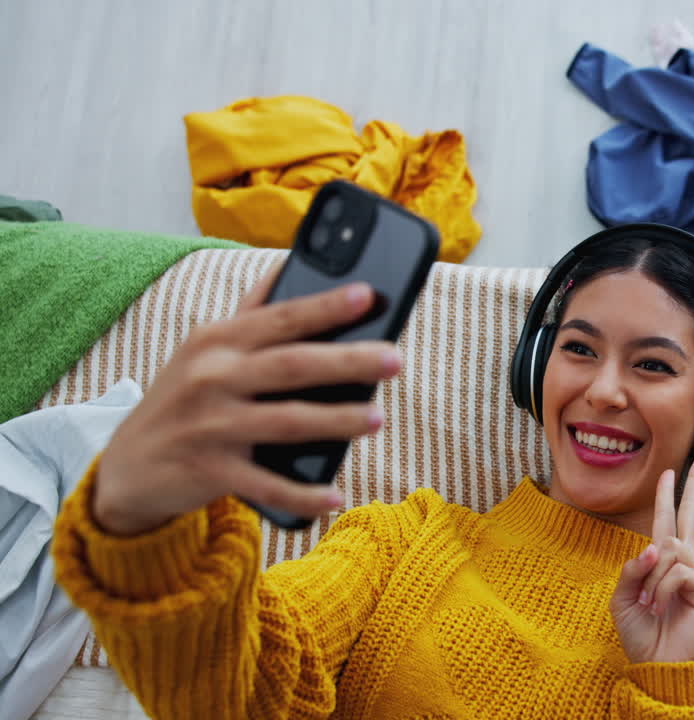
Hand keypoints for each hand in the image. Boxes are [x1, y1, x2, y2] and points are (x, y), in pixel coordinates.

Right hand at [90, 263, 401, 535]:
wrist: (126, 467)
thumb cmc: (185, 397)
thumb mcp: (206, 350)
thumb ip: (251, 313)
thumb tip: (290, 265)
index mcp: (218, 340)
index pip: (280, 318)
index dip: (325, 306)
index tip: (368, 295)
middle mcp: (212, 378)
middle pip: (292, 365)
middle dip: (347, 361)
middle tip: (394, 359)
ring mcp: (210, 426)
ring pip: (286, 422)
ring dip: (336, 421)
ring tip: (377, 418)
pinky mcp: (210, 471)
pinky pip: (266, 485)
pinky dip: (303, 494)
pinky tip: (336, 496)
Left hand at [610, 451, 693, 663]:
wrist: (655, 665)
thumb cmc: (640, 633)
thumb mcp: (622, 598)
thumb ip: (632, 569)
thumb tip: (655, 546)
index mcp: (663, 564)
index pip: (667, 522)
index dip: (668, 496)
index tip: (671, 470)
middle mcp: (684, 564)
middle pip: (690, 515)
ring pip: (669, 550)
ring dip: (651, 578)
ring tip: (649, 605)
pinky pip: (677, 571)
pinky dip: (661, 588)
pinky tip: (660, 607)